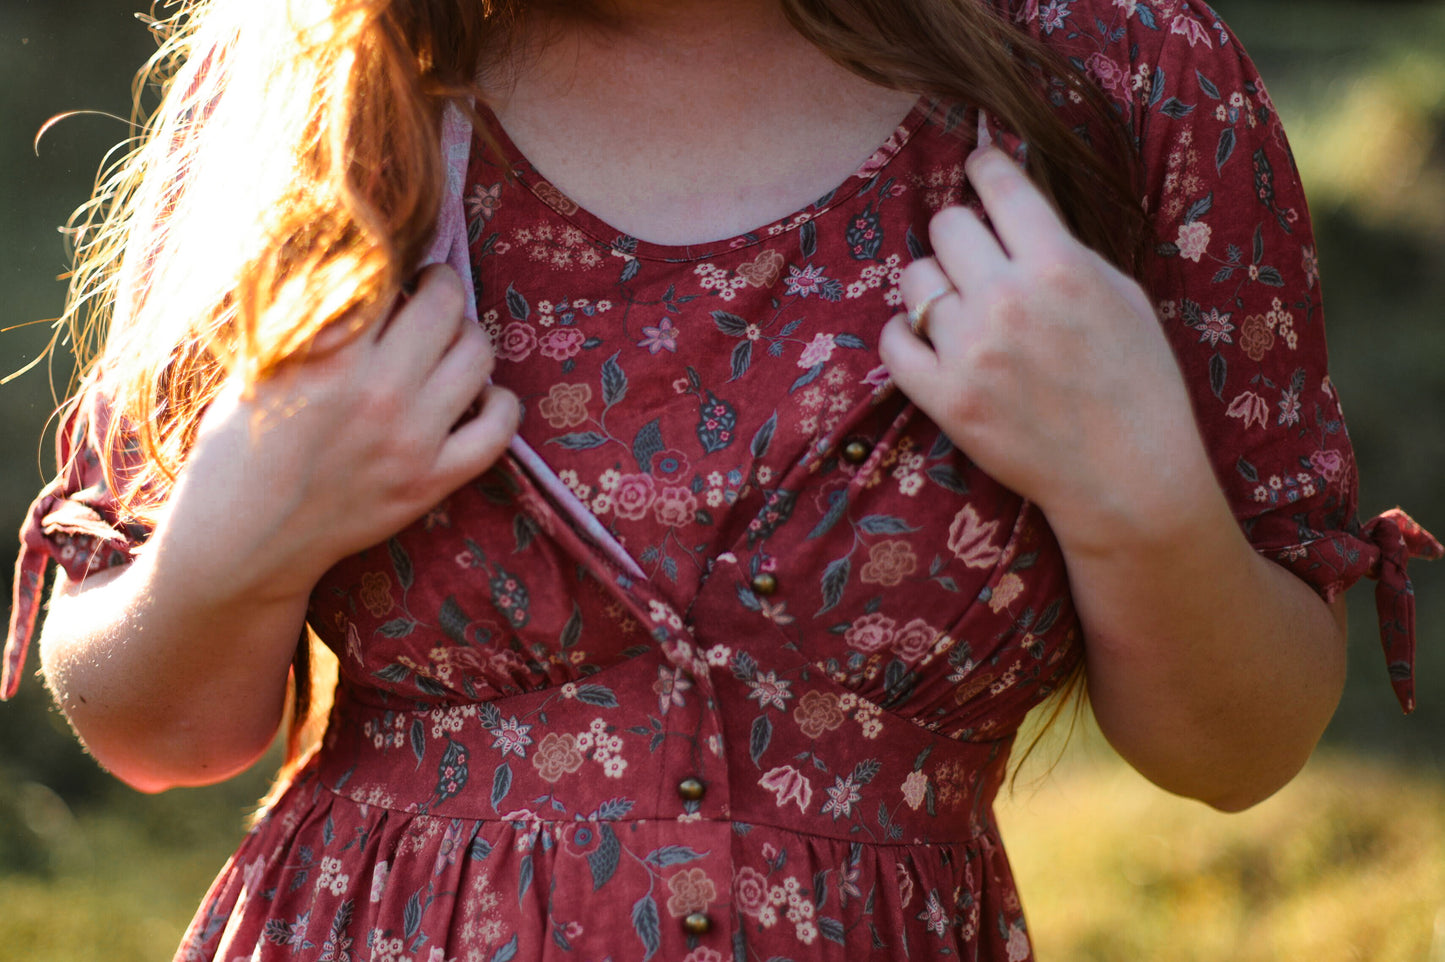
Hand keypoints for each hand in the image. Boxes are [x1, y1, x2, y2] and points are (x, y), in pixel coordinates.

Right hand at [159, 264, 519, 603]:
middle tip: (427, 294)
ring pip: (478, 356)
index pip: (387, 277)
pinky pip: (499, 429)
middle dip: (439, 288)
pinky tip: (479, 396)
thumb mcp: (259, 364)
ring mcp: (413, 439)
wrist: (243, 539)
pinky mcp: (431, 481)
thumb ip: (308, 314)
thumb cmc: (238, 445)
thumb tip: (354, 261)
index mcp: (330, 355)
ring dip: (468, 337)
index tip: (391, 271)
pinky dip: (499, 403)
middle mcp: (380, 391)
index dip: (394, 265)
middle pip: (446, 306)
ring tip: (448, 341)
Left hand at [878, 147, 1215, 555]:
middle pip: (947, 225)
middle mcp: (1007, 300)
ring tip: (962, 310)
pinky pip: (892, 341)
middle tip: (977, 259)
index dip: (986, 167)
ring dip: (935, 287)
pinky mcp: (944, 398)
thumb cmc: (1136, 382)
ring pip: (915, 280)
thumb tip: (1013, 209)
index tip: (980, 167)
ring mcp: (969, 351)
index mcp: (1059, 265)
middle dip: (962, 235)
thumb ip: (1064, 249)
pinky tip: (932, 342)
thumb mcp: (1121, 294)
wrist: (1128, 475)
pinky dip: (906, 336)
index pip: (999, 186)